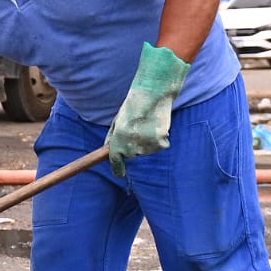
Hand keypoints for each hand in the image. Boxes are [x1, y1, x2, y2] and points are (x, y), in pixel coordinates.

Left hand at [105, 43, 190, 177]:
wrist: (153, 96)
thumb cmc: (133, 106)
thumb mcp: (117, 121)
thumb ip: (112, 137)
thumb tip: (108, 148)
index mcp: (118, 142)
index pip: (116, 161)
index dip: (118, 168)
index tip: (119, 173)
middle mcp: (132, 148)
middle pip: (132, 154)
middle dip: (133, 145)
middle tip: (137, 128)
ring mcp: (147, 147)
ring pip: (146, 150)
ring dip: (146, 141)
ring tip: (147, 124)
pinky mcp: (161, 144)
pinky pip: (159, 145)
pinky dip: (159, 138)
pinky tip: (157, 126)